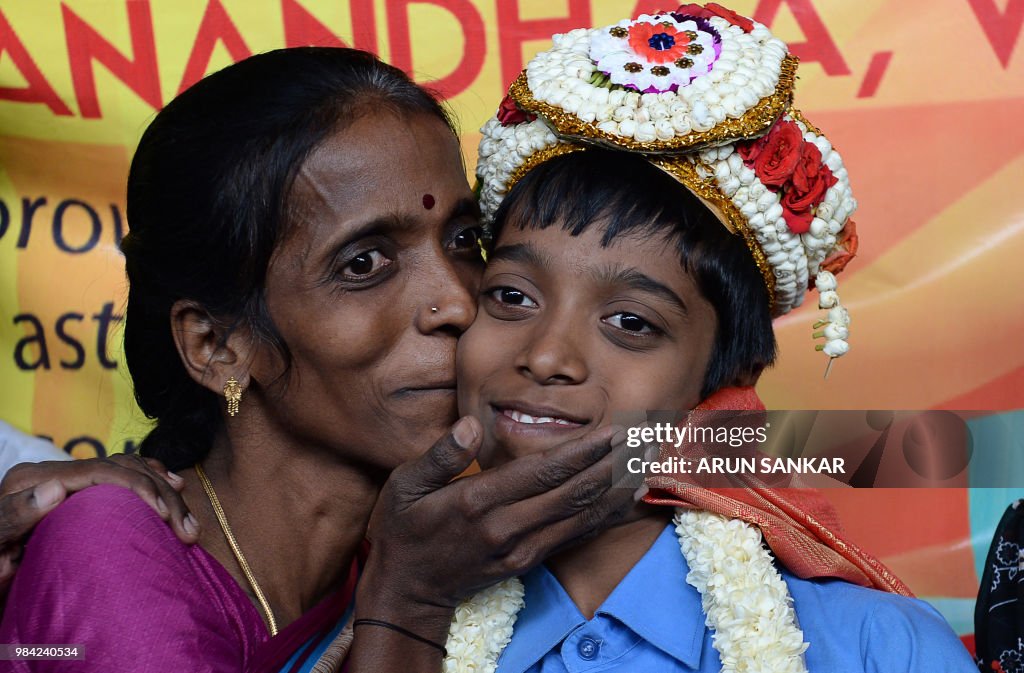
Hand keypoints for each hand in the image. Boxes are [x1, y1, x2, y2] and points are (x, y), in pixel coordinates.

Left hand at [0, 455, 197, 596]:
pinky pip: (120, 472)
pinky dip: (150, 476)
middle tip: (187, 530)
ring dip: (163, 491)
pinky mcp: (75, 491)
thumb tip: (55, 487)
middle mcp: (50, 474)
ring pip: (126, 469)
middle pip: (119, 468)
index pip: (97, 471)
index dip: (137, 487)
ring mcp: (64, 479)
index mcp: (30, 481)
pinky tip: (172, 484)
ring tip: (188, 522)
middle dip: (161, 495)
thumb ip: (14, 517)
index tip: (163, 515)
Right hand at [354, 416, 647, 644]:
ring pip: (583, 514)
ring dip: (619, 486)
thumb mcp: (404, 485)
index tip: (612, 430)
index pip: (542, 473)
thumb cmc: (403, 530)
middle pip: (573, 492)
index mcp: (478, 503)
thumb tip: (471, 424)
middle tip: (645, 436)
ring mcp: (523, 549)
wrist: (407, 591)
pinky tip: (628, 495)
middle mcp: (508, 528)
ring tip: (647, 459)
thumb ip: (440, 455)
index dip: (582, 451)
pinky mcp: (531, 560)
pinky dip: (607, 513)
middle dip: (613, 463)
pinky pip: (577, 533)